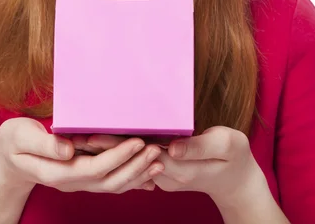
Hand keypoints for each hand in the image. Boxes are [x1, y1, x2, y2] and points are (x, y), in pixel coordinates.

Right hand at [0, 118, 163, 193]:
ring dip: (137, 174)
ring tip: (158, 161)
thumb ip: (43, 143)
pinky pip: (111, 184)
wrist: (9, 159)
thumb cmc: (13, 142)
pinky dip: (132, 179)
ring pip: (113, 186)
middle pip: (108, 181)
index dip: (117, 156)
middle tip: (155, 150)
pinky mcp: (84, 179)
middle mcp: (71, 181)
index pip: (93, 168)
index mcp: (56, 171)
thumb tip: (67, 150)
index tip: (136, 142)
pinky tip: (148, 173)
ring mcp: (78, 183)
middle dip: (134, 166)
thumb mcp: (20, 135)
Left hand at [85, 127, 267, 206]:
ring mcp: (163, 176)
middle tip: (76, 134)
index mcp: (179, 167)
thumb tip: (172, 147)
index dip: (115, 144)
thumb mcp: (226, 146)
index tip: (93, 135)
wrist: (239, 181)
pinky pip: (137, 164)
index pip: (140, 154)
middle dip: (102, 148)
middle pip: (129, 160)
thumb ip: (199, 147)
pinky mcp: (163, 172)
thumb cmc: (236, 157)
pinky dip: (121, 154)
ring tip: (82, 138)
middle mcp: (165, 175)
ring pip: (130, 163)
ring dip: (108, 152)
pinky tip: (105, 144)